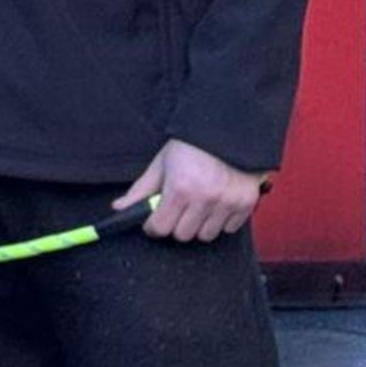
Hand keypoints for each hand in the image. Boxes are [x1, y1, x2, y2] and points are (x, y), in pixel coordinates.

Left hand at [113, 139, 264, 242]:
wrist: (229, 131)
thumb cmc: (192, 146)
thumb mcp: (161, 164)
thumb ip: (141, 190)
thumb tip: (119, 208)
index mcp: (180, 188)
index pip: (160, 228)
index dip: (153, 226)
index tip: (154, 221)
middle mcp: (205, 198)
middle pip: (183, 235)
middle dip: (175, 226)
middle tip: (177, 211)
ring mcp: (227, 202)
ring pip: (206, 236)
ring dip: (198, 226)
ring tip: (197, 208)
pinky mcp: (246, 204)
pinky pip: (229, 229)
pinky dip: (220, 222)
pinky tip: (216, 205)